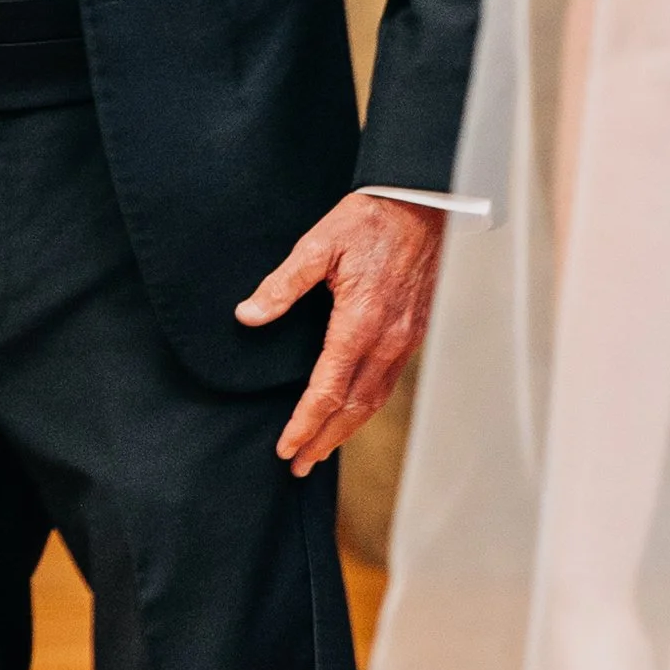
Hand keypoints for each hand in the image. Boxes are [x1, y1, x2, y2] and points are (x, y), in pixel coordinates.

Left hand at [237, 193, 445, 477]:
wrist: (422, 203)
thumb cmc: (369, 219)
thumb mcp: (318, 244)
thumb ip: (282, 284)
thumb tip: (248, 316)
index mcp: (360, 322)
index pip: (328, 390)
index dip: (305, 423)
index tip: (285, 447)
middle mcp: (387, 340)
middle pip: (353, 407)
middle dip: (324, 440)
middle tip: (298, 465)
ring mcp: (405, 339)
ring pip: (374, 400)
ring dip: (346, 430)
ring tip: (320, 450)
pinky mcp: (414, 333)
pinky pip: (388, 383)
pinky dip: (366, 408)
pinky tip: (352, 413)